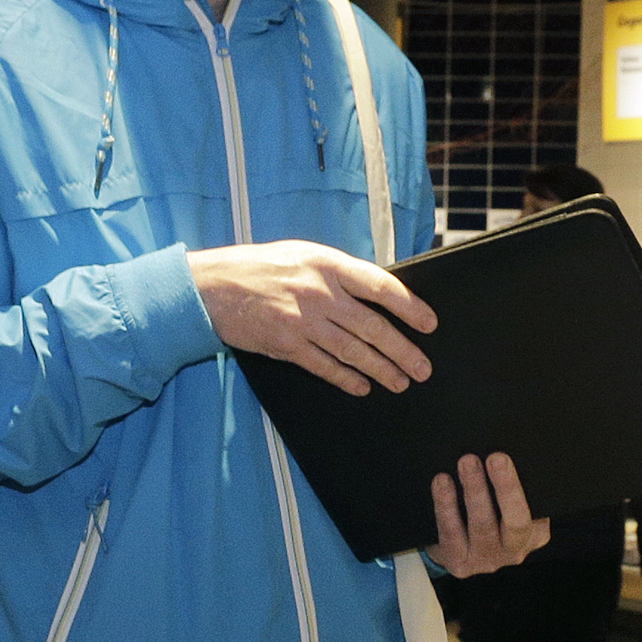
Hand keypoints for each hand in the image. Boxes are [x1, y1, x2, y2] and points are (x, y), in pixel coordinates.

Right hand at [190, 241, 436, 396]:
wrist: (213, 287)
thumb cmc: (260, 267)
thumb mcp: (303, 255)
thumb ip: (337, 274)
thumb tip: (375, 294)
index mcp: (328, 264)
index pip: (380, 286)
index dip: (409, 307)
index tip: (429, 324)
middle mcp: (319, 293)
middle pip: (372, 327)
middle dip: (402, 350)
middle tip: (422, 367)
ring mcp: (303, 321)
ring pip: (352, 351)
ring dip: (380, 369)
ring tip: (400, 382)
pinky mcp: (286, 345)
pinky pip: (324, 366)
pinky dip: (346, 379)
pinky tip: (362, 387)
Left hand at [425, 452, 548, 577]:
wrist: (455, 550)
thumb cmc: (488, 517)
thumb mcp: (507, 506)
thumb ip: (509, 488)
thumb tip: (503, 454)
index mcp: (534, 533)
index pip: (538, 510)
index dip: (526, 487)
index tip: (515, 461)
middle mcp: (515, 551)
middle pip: (516, 521)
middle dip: (507, 488)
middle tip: (497, 458)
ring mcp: (488, 560)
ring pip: (482, 525)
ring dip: (475, 491)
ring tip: (468, 463)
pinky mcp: (460, 564)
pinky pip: (452, 533)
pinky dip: (446, 505)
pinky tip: (442, 482)